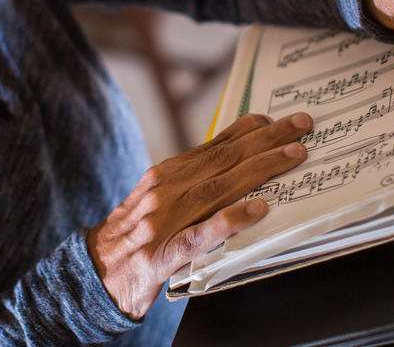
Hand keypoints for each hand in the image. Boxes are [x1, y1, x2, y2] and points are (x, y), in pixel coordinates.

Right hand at [86, 113, 310, 318]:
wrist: (90, 274)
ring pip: (220, 187)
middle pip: (225, 159)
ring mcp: (163, 220)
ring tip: (293, 156)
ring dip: (261, 169)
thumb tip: (237, 166)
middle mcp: (164, 189)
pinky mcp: (163, 254)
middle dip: (268, 140)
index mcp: (164, 174)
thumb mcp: (156, 199)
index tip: (278, 119)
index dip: (250, 130)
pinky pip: (202, 234)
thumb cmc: (131, 236)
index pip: (215, 145)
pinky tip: (257, 209)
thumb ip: (191, 183)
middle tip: (302, 126)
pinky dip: (231, 219)